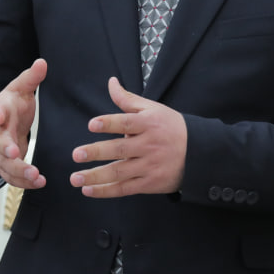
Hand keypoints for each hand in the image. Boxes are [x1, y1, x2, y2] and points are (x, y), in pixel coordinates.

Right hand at [0, 58, 47, 188]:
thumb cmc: (12, 105)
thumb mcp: (20, 89)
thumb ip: (31, 78)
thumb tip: (42, 62)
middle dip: (6, 149)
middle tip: (16, 153)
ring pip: (4, 164)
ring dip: (19, 171)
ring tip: (36, 175)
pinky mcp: (4, 165)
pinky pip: (11, 176)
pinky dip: (24, 182)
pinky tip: (39, 183)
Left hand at [69, 77, 186, 197]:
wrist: (198, 153)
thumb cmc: (171, 127)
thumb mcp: (152, 109)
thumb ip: (127, 99)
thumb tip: (110, 82)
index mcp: (148, 124)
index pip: (126, 123)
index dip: (109, 123)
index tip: (92, 124)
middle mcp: (148, 145)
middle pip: (119, 150)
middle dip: (96, 152)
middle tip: (77, 154)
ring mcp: (149, 166)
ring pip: (119, 172)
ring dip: (95, 176)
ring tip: (75, 178)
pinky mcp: (149, 184)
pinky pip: (125, 189)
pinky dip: (106, 191)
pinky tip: (89, 189)